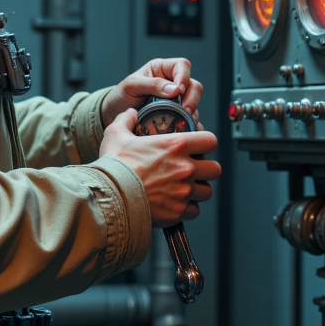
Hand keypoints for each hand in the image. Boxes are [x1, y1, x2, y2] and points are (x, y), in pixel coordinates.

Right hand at [99, 110, 220, 225]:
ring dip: (197, 190)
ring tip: (182, 189)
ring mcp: (184, 191)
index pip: (211, 141)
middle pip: (215, 169)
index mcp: (176, 146)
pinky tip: (174, 204)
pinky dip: (186, 209)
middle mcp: (185, 168)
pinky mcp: (179, 211)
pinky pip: (194, 211)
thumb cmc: (114, 167)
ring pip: (207, 191)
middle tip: (192, 171)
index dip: (205, 144)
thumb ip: (125, 120)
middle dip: (205, 170)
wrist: (109, 197)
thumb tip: (129, 113)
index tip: (198, 148)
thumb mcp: (116, 135)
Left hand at [100, 58, 202, 127]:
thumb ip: (152, 84)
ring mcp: (175, 101)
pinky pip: (189, 118)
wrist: (114, 116)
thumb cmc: (121, 96)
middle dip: (191, 98)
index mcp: (161, 69)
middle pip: (193, 85)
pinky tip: (186, 130)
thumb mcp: (132, 86)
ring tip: (182, 122)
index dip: (184, 77)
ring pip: (194, 103)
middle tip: (184, 110)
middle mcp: (171, 83)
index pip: (182, 66)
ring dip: (191, 113)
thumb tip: (174, 89)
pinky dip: (190, 125)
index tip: (178, 91)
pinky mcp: (175, 115)